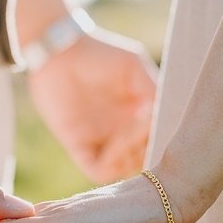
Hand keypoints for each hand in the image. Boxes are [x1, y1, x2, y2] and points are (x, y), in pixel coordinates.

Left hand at [28, 30, 156, 182]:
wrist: (60, 51)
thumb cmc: (99, 54)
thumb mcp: (133, 66)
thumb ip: (152, 90)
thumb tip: (162, 118)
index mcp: (136, 114)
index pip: (156, 140)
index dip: (163, 138)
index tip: (161, 124)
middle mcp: (120, 131)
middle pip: (144, 158)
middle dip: (149, 150)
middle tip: (145, 129)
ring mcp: (100, 140)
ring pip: (125, 169)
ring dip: (132, 158)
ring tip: (129, 134)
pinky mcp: (78, 145)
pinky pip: (97, 171)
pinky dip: (111, 166)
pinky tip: (116, 146)